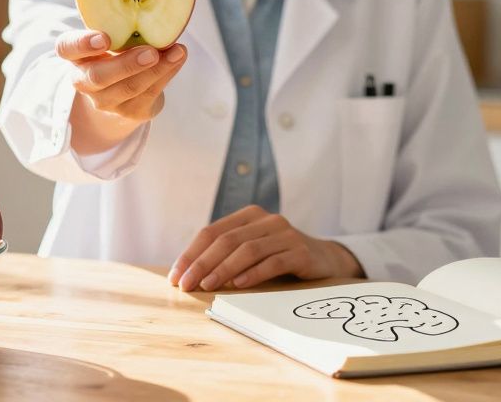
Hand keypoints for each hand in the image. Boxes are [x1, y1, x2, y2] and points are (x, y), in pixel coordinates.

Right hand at [56, 29, 186, 125]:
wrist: (120, 92)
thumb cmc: (116, 51)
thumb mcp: (112, 36)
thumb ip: (122, 24)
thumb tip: (153, 3)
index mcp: (76, 55)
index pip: (67, 48)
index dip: (82, 44)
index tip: (104, 38)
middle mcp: (84, 80)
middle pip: (98, 77)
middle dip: (126, 65)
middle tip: (150, 52)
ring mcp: (106, 100)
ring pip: (129, 88)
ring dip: (156, 69)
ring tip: (176, 51)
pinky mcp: (131, 111)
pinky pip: (149, 94)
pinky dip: (167, 74)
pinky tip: (177, 58)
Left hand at [168, 205, 364, 291]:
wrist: (324, 259)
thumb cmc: (279, 256)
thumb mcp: (252, 249)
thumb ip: (226, 254)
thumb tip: (188, 274)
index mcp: (248, 215)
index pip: (212, 231)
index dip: (191, 253)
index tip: (176, 276)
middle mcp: (266, 220)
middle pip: (227, 240)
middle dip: (202, 263)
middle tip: (186, 284)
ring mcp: (285, 234)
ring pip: (248, 250)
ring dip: (224, 269)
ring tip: (207, 285)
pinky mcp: (301, 252)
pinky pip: (274, 262)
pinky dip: (254, 273)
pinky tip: (239, 285)